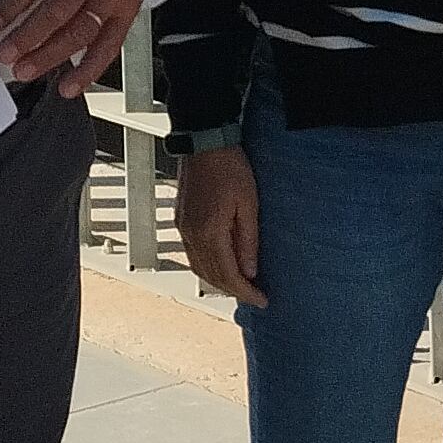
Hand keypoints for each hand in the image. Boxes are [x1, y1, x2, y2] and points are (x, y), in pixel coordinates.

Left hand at [0, 0, 141, 95]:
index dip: (12, 3)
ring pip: (81, 31)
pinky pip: (108, 48)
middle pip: (59, 8)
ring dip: (50, 56)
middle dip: (28, 36)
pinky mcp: (127, 12)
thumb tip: (2, 8)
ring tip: (25, 70)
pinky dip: (87, 71)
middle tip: (7, 54)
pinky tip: (67, 86)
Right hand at [175, 147, 265, 305]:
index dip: (246, 292)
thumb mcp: (249, 203)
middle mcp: (191, 234)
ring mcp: (183, 228)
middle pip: (212, 276)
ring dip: (219, 281)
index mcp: (209, 231)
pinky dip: (207, 266)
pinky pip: (192, 254)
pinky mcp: (180, 220)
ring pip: (199, 267)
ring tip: (240, 284)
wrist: (204, 142)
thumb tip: (250, 270)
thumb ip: (248, 240)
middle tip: (255, 296)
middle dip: (234, 290)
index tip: (262, 300)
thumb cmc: (229, 166)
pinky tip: (221, 264)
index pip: (228, 275)